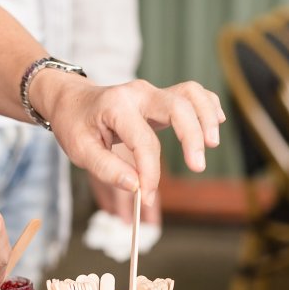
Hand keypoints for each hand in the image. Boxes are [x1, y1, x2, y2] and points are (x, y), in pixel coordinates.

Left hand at [32, 74, 224, 205]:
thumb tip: (135, 186)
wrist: (72, 101)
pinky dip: (207, 106)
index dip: (150, 173)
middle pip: (178, 107)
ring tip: (212, 144)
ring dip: (206, 117)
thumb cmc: (75, 125)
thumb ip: (107, 169)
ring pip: (190, 94)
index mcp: (116, 106)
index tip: (146, 197)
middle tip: (197, 167)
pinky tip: (217, 123)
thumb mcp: (79, 151)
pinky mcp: (161, 97)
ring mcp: (152, 92)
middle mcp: (139, 93)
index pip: (144, 141)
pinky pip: (192, 94)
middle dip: (192, 137)